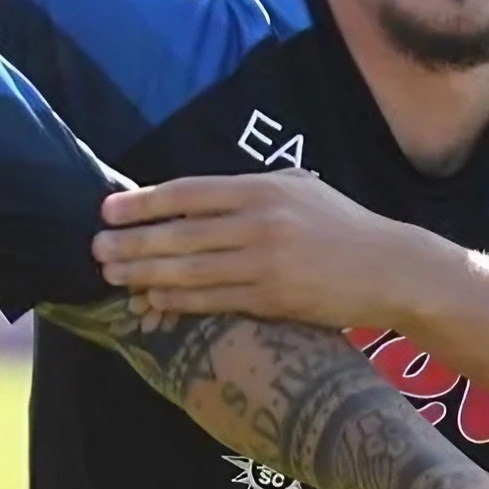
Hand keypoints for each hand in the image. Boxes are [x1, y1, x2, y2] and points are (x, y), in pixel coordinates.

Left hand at [96, 171, 424, 326]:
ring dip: (145, 273)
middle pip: (180, 232)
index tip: (108, 209)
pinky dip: (178, 300)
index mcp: (262, 188)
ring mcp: (265, 262)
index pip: (188, 192)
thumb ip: (249, 190)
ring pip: (190, 269)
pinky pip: (213, 299)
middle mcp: (260, 222)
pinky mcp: (273, 298)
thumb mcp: (299, 189)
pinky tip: (152, 299)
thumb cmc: (340, 226)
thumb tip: (192, 198)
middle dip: (132, 242)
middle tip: (96, 248)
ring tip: (113, 276)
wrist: (392, 268)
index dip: (143, 202)